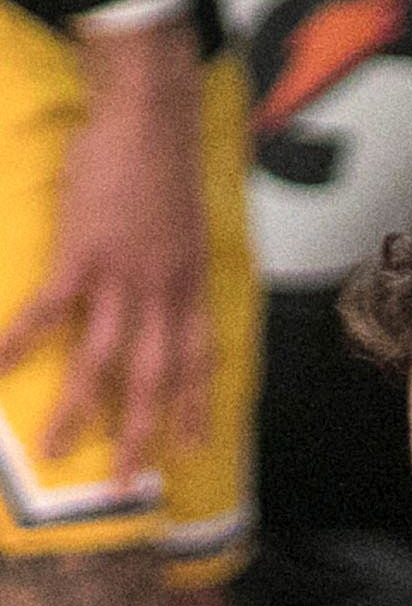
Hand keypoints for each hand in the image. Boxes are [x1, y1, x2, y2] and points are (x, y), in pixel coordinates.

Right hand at [0, 20, 208, 480]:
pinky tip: (0, 367)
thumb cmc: (163, 170)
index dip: (193, 410)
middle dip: (137, 438)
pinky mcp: (82, 256)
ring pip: (101, 360)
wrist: (149, 120)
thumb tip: (166, 301)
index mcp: (192, 292)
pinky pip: (49, 309)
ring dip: (78, 409)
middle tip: (121, 485)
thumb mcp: (191, 233)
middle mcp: (162, 297)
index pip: (197, 365)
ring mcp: (122, 279)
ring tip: (54, 448)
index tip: (187, 449)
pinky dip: (21, 338)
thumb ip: (179, 274)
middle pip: (152, 381)